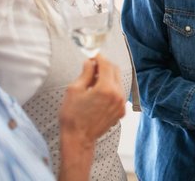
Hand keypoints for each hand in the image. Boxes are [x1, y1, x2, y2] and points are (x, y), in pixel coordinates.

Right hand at [58, 55, 125, 180]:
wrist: (79, 139)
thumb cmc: (73, 116)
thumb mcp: (74, 90)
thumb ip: (85, 73)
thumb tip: (90, 61)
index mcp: (106, 89)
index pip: (106, 65)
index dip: (99, 57)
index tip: (93, 55)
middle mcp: (118, 95)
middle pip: (115, 70)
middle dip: (104, 65)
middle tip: (92, 66)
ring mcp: (121, 104)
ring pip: (118, 81)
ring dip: (108, 76)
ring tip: (93, 80)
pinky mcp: (121, 110)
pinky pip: (119, 92)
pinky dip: (111, 88)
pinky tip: (99, 92)